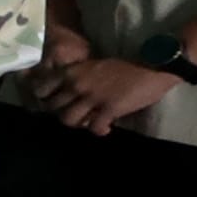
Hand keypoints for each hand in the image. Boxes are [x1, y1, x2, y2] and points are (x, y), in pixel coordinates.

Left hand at [40, 54, 181, 134]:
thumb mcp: (95, 66)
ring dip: (78, 123)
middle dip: (61, 112)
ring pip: (68, 120)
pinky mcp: (108, 109)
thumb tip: (70, 92)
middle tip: (75, 113)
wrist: (153, 66)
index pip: (42, 87)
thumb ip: (80, 77)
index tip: (52, 101)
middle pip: (53, 107)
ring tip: (89, 121)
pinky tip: (106, 128)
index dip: (44, 97)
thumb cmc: (126, 65)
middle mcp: (77, 84)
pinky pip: (93, 128)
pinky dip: (99, 130)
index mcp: (72, 71)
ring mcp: (91, 98)